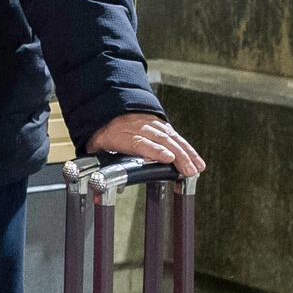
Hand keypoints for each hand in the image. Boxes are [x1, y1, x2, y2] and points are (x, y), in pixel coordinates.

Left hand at [85, 114, 204, 176]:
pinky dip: (186, 147)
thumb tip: (115, 187)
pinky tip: (195, 158)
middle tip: (189, 171)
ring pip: (171, 137)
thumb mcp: (95, 147)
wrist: (106, 105)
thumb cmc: (101, 130)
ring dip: (186, 153)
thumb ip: (103, 165)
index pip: (139, 142)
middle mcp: (137, 126)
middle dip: (178, 156)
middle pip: (160, 140)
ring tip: (197, 168)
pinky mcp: (159, 123)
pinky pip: (174, 135)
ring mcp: (149, 123)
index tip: (168, 158)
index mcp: (119, 134)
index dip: (155, 150)